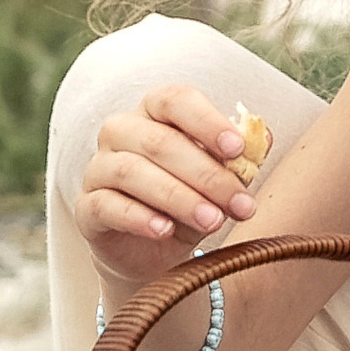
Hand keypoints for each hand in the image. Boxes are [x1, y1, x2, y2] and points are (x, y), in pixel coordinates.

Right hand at [74, 84, 261, 293]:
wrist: (154, 250)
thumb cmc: (190, 200)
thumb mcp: (221, 179)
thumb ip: (241, 158)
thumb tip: (263, 138)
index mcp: (154, 112)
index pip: (175, 100)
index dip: (207, 122)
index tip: (238, 149)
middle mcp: (120, 131)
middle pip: (160, 142)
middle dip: (207, 175)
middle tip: (240, 204)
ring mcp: (98, 167)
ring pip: (132, 172)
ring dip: (179, 197)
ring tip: (212, 221)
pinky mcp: (87, 206)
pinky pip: (107, 205)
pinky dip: (139, 218)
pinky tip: (166, 231)